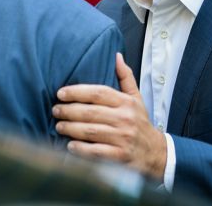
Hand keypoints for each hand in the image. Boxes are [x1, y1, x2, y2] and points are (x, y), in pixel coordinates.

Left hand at [53, 53, 166, 179]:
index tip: (60, 93)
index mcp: (126, 102)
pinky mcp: (120, 156)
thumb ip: (125, 77)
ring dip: (70, 128)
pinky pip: (95, 151)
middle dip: (68, 111)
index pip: (98, 93)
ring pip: (90, 131)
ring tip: (58, 126)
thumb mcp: (136, 98)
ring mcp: (123, 138)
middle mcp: (125, 119)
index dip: (77, 92)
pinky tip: (70, 145)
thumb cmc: (140, 122)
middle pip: (90, 112)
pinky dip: (80, 148)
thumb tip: (116, 56)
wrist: (155, 152)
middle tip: (56, 110)